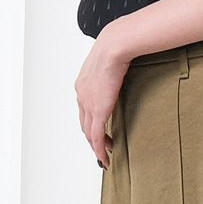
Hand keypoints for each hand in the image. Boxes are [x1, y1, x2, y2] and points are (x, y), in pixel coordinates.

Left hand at [75, 30, 131, 166]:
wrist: (113, 48)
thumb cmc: (116, 48)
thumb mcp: (110, 61)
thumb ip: (111, 70)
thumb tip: (120, 69)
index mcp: (83, 85)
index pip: (84, 110)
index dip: (90, 122)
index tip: (98, 130)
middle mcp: (82, 96)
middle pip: (84, 124)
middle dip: (92, 138)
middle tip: (101, 147)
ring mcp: (88, 104)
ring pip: (89, 133)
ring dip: (97, 146)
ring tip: (105, 154)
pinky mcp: (98, 111)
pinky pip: (97, 136)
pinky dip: (99, 148)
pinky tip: (104, 156)